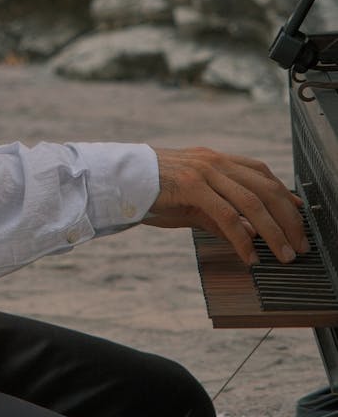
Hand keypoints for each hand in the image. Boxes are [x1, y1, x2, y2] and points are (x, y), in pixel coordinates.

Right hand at [143, 146, 307, 266]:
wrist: (117, 180)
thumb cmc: (153, 192)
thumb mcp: (192, 202)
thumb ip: (219, 214)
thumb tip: (248, 234)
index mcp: (216, 159)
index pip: (262, 173)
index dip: (285, 195)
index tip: (299, 217)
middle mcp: (215, 160)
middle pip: (266, 187)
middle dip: (288, 219)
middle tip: (298, 245)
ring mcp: (204, 171)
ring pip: (253, 201)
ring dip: (273, 231)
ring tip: (283, 255)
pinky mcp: (192, 186)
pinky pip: (227, 215)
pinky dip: (243, 239)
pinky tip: (249, 256)